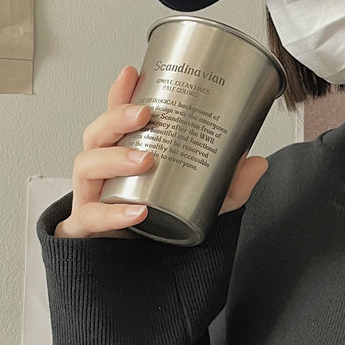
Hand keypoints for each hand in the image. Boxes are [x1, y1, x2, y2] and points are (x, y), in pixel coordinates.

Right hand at [54, 66, 267, 238]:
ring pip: (86, 166)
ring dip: (114, 158)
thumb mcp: (204, 201)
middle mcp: (101, 171)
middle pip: (96, 134)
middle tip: (145, 113)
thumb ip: (230, 184)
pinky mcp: (86, 229)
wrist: (138, 271)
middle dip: (117, 117)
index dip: (121, 94)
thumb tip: (258, 162)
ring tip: (145, 159)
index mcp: (123, 154)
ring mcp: (89, 198)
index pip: (116, 118)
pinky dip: (114, 213)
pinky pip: (91, 217)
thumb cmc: (160, 224)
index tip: (133, 72)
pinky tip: (138, 211)